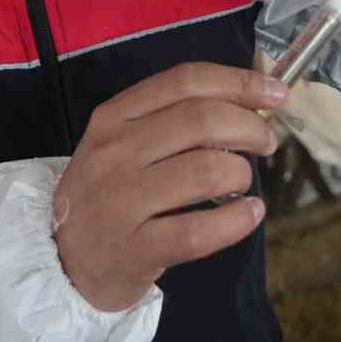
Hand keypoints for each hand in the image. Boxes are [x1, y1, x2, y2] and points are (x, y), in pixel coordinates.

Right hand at [52, 62, 285, 311]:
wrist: (63, 260)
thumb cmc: (108, 193)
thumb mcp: (121, 143)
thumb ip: (172, 119)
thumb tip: (250, 103)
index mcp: (113, 116)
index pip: (185, 81)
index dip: (240, 82)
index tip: (277, 94)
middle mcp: (114, 151)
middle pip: (201, 120)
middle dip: (250, 128)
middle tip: (266, 144)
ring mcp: (121, 200)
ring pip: (206, 171)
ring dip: (242, 174)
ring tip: (244, 183)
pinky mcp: (133, 248)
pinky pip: (199, 232)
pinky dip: (237, 221)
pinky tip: (249, 215)